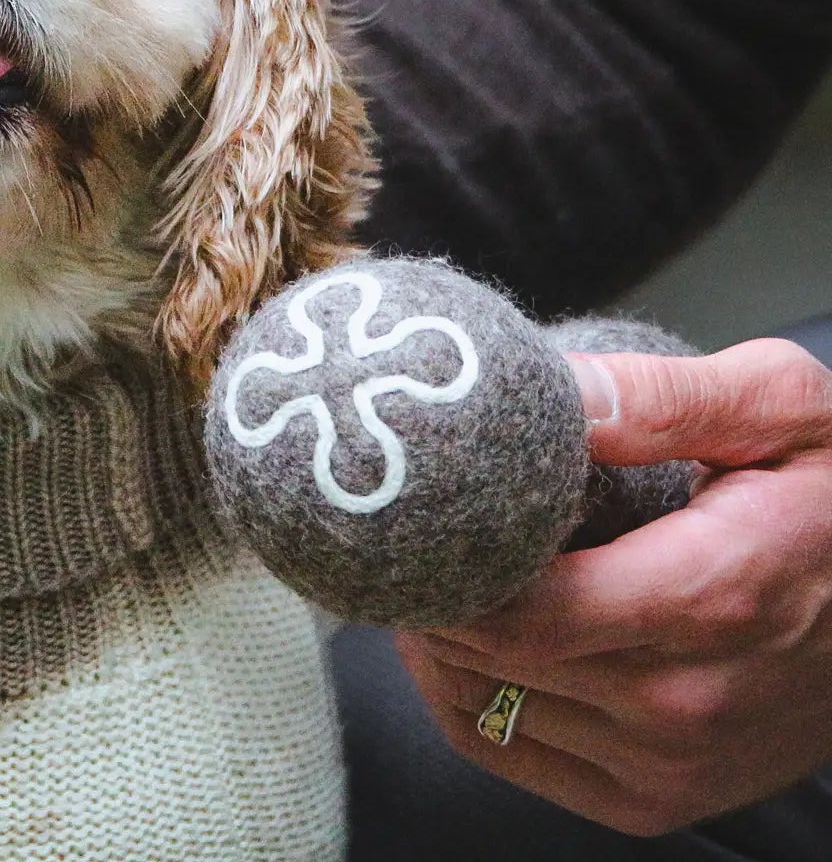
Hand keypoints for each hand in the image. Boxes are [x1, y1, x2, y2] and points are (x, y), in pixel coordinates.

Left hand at [395, 338, 831, 834]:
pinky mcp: (658, 796)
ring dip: (437, 641)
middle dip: (430, 590)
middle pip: (491, 658)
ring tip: (429, 572)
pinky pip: (510, 753)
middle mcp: (687, 699)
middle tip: (405, 527)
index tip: (414, 508)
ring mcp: (673, 761)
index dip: (446, 566)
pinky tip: (456, 640)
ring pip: (485, 706)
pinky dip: (462, 697)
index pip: (525, 612)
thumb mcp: (780, 407)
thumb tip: (556, 389)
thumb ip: (661, 396)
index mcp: (711, 595)